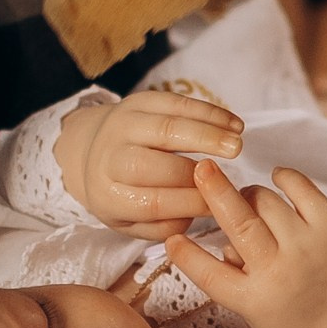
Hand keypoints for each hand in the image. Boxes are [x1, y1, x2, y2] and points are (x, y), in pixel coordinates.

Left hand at [58, 91, 245, 237]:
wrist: (90, 150)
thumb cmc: (122, 193)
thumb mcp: (132, 222)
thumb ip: (164, 226)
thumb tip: (198, 213)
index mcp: (108, 196)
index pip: (152, 203)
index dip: (190, 204)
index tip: (219, 205)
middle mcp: (109, 158)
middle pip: (156, 165)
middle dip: (198, 171)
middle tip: (231, 175)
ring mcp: (122, 125)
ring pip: (167, 127)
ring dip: (207, 134)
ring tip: (237, 143)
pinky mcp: (138, 101)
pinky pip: (176, 102)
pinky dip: (208, 112)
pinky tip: (232, 124)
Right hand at [164, 161, 326, 327]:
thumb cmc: (305, 318)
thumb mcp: (262, 318)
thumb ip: (236, 285)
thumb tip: (221, 245)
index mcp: (256, 300)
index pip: (211, 276)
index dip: (187, 256)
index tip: (170, 238)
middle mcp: (279, 271)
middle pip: (239, 225)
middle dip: (216, 194)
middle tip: (201, 169)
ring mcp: (307, 246)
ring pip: (265, 201)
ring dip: (250, 195)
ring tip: (251, 202)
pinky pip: (300, 188)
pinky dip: (285, 178)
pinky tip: (278, 179)